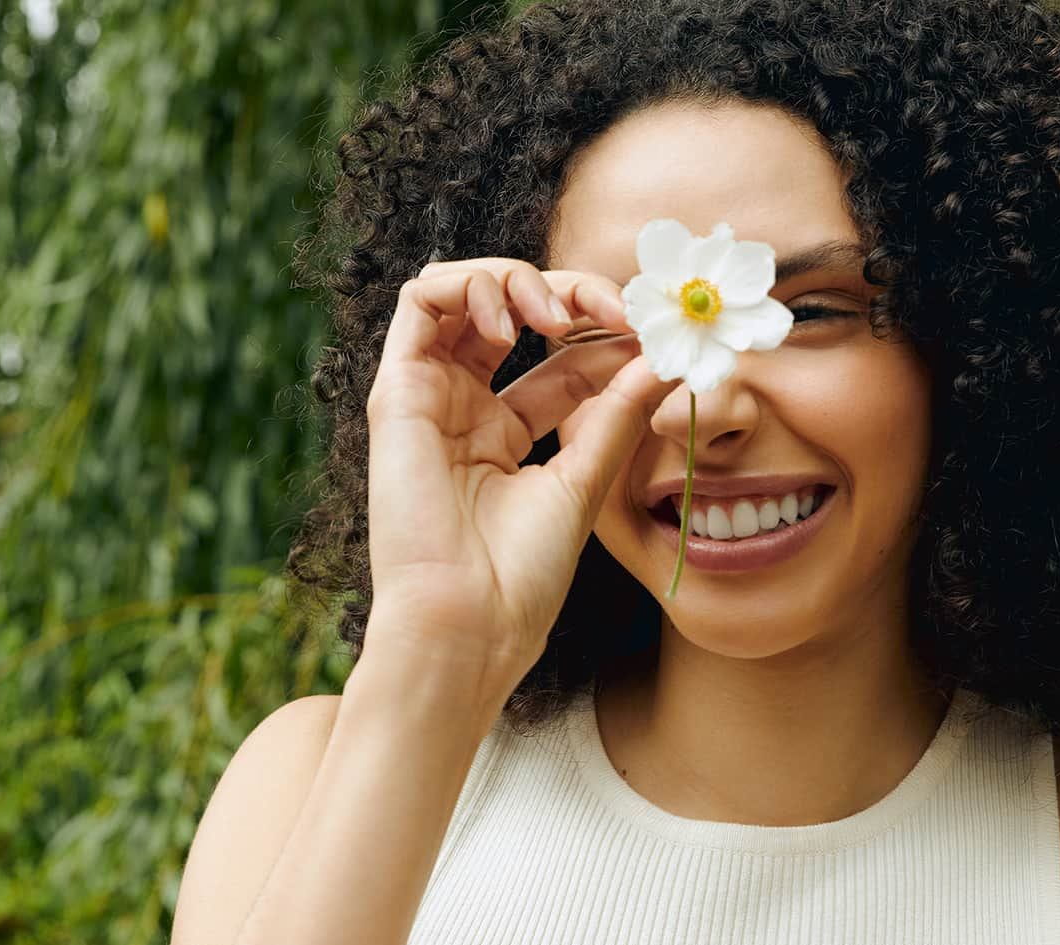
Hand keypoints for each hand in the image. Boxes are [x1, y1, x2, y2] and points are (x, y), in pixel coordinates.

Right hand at [362, 257, 672, 717]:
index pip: (564, 360)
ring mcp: (430, 398)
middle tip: (619, 309)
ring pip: (464, 293)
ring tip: (558, 316)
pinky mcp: (397, 392)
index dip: (609, 336)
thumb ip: (617, 414)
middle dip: (573, 295)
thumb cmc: (522, 575)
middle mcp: (465, 410)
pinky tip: (513, 325)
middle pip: (517, 315)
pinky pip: (419, 300)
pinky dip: (470, 286)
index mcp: (507, 437)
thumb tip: (662, 359)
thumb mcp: (585, 481)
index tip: (656, 336)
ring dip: (519, 280)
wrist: (468, 622)